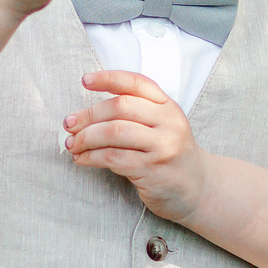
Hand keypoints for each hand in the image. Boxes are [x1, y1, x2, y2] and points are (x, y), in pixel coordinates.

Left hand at [63, 70, 205, 220]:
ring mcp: (162, 146)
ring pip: (114, 132)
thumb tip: (88, 113)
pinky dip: (91, 157)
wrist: (197, 189)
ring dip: (86, 138)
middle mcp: (168, 123)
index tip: (85, 80)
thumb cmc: (170, 155)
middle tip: (69, 124)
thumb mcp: (163, 126)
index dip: (109, 78)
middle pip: (121, 107)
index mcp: (168, 106)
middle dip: (89, 115)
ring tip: (72, 144)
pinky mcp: (152, 169)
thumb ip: (137, 113)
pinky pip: (113, 158)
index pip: (136, 83)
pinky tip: (82, 159)